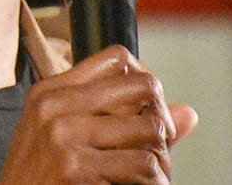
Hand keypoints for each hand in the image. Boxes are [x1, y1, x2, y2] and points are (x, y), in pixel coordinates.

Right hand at [0, 45, 198, 184]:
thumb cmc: (43, 179)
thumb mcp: (65, 140)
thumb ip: (121, 120)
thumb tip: (189, 113)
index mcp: (49, 92)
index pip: (116, 59)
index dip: (144, 83)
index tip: (147, 112)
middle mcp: (54, 106)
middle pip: (142, 87)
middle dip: (160, 119)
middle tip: (157, 150)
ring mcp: (62, 136)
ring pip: (151, 129)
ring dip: (160, 159)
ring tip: (149, 175)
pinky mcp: (75, 168)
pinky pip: (143, 166)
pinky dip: (153, 182)